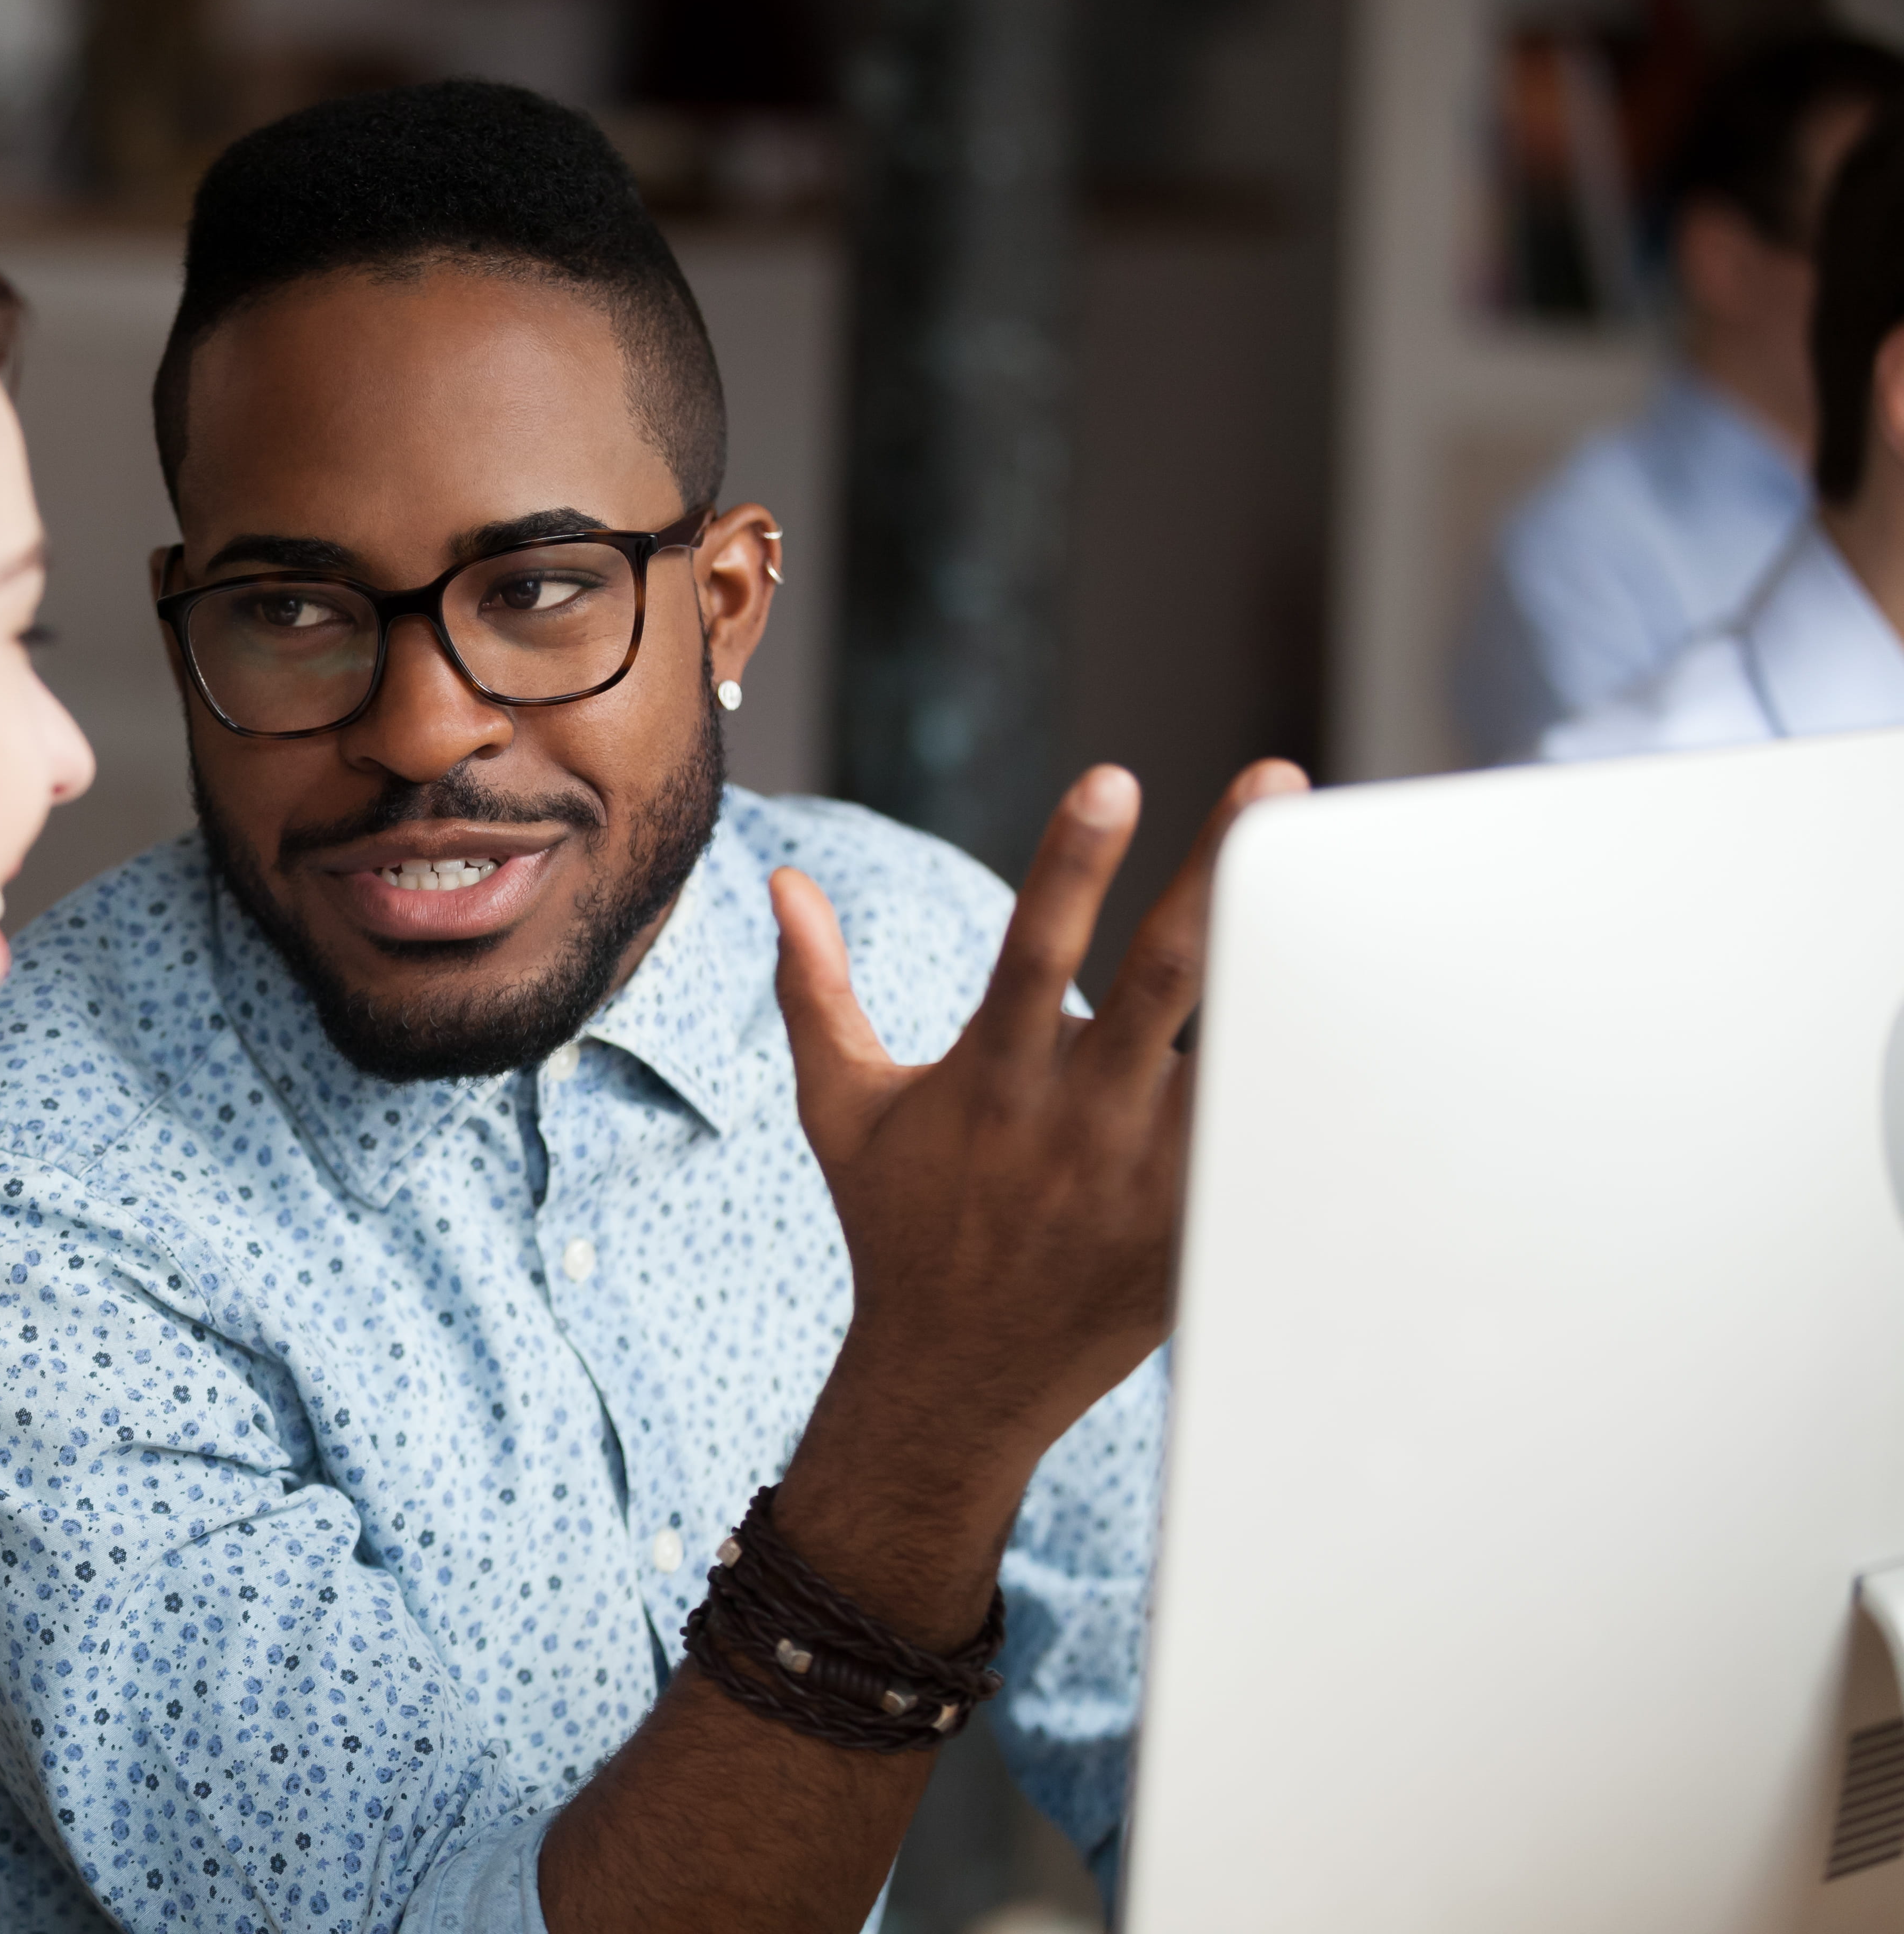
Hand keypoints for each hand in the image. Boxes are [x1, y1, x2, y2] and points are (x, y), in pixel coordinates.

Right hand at [770, 760, 1307, 1562]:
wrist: (958, 1376)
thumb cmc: (898, 1224)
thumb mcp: (842, 1107)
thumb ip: (817, 988)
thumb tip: (785, 880)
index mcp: (993, 1078)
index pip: (1033, 949)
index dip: (1071, 863)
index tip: (1113, 778)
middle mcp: (1076, 1120)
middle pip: (1163, 977)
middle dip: (1215, 874)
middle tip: (1274, 777)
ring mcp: (1147, 1176)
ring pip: (1232, 1049)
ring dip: (1285, 963)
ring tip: (1344, 880)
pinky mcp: (1198, 1225)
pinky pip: (1262, 1137)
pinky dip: (1307, 1078)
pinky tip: (1369, 1008)